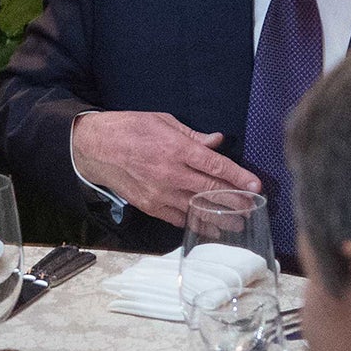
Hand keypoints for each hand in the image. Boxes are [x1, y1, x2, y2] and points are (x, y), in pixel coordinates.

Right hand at [72, 111, 262, 227]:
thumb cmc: (129, 129)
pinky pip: (178, 218)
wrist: (95, 148)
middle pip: (211, 190)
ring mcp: (160, 193)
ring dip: (220, 217)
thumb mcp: (162, 121)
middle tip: (253, 207)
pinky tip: (210, 228)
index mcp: (176, 148)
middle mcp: (171, 173)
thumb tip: (217, 142)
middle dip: (235, 200)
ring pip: (197, 209)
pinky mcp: (150, 205)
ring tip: (238, 224)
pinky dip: (196, 223)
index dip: (238, 177)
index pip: (215, 166)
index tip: (255, 185)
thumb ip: (192, 135)